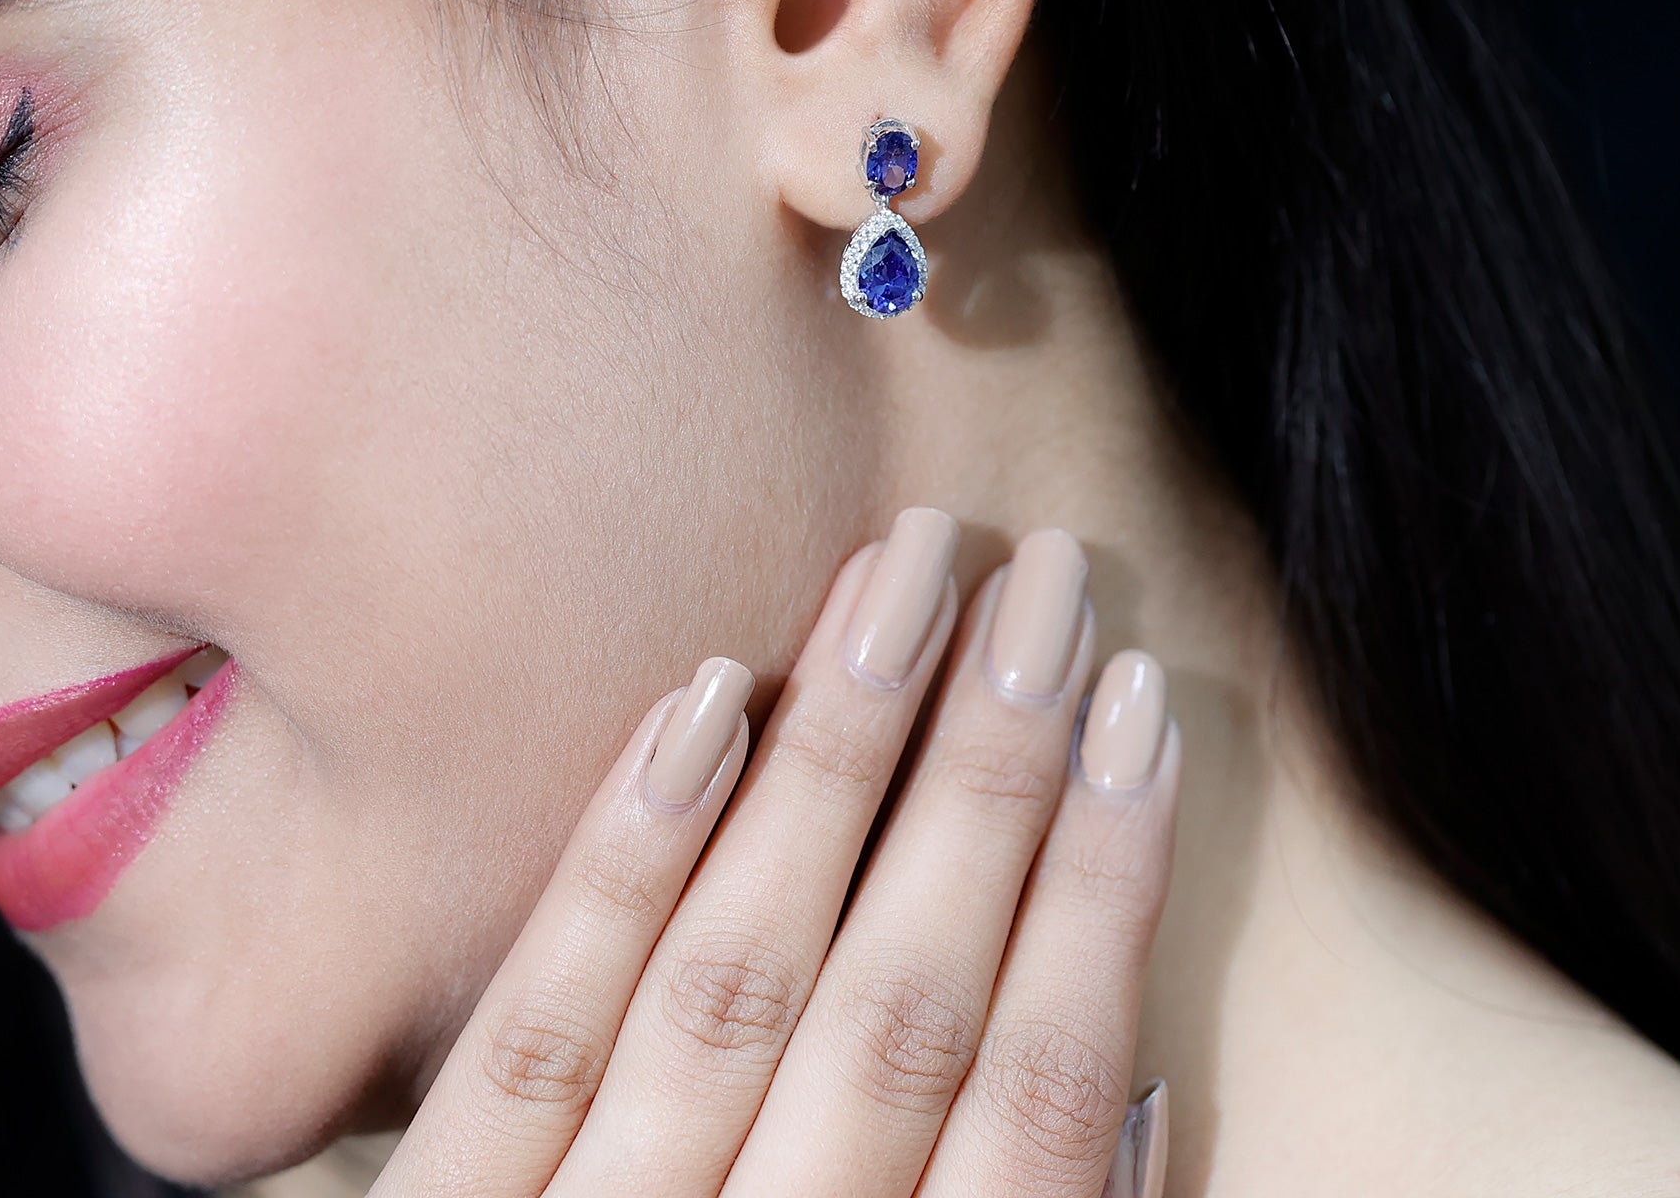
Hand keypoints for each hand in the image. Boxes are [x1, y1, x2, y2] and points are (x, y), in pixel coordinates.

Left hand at [372, 510, 1179, 1196]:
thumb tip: (1138, 1091)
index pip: (1035, 1108)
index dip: (1100, 895)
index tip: (1143, 707)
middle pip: (897, 1006)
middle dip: (986, 777)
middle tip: (1041, 578)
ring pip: (732, 975)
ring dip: (831, 758)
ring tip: (903, 570)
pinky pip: (536, 1022)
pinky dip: (629, 855)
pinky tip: (708, 693)